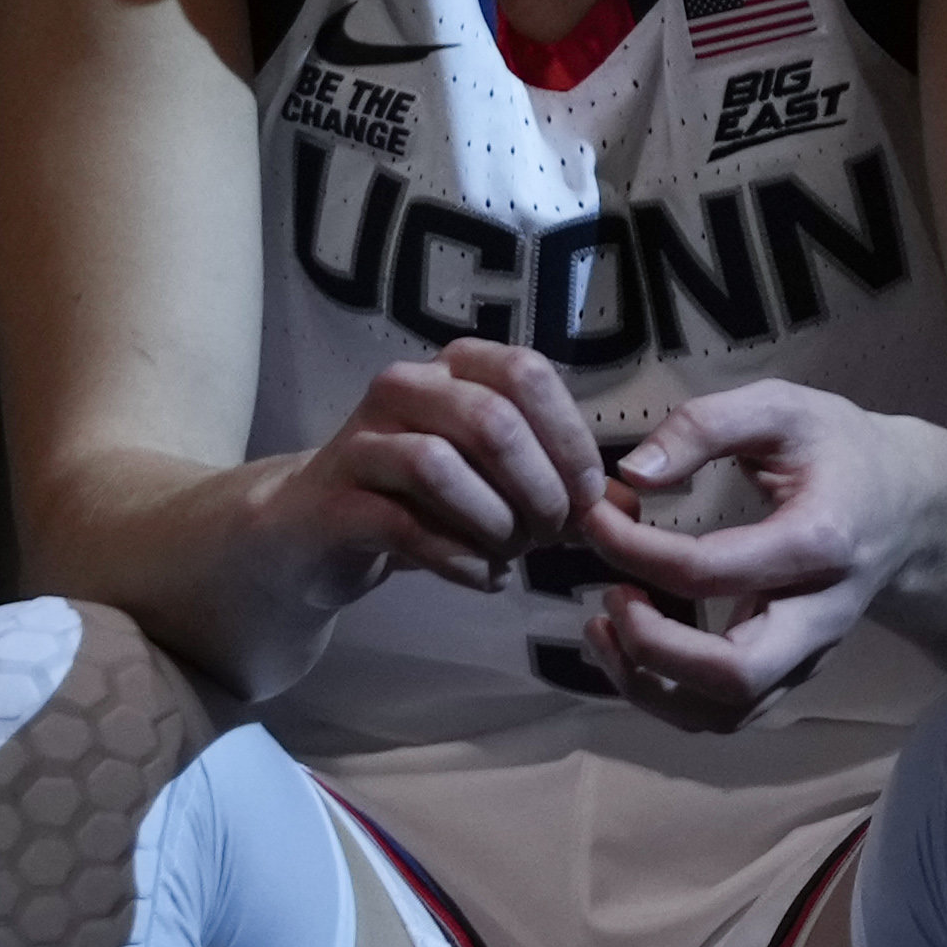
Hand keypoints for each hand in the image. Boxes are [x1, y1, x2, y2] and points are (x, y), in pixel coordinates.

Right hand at [272, 340, 609, 611]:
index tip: (586, 500)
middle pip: (491, 421)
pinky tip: (479, 578)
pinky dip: (457, 559)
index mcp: (456, 367)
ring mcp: (363, 441)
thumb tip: (628, 510)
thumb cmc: (424, 499)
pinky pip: (404, 526)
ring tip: (509, 555)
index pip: (528, 374)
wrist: (318, 530)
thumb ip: (562, 488)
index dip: (570, 440)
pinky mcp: (336, 500)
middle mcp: (405, 387)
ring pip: (439, 466)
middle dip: (536, 489)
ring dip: (493, 524)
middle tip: (547, 536)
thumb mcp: (500, 483)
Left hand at [570, 372, 946, 728]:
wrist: (906, 505)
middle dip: (650, 646)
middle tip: (610, 595)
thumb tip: (631, 475)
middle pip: (733, 675)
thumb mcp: (782, 408)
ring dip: (647, 685)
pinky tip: (632, 641)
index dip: (633, 549)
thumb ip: (706, 426)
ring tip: (605, 627)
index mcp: (820, 542)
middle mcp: (819, 616)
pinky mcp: (789, 674)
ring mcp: (807, 656)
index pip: (710, 571)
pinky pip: (723, 713)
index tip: (594, 515)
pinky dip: (664, 694)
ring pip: (725, 713)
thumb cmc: (838, 451)